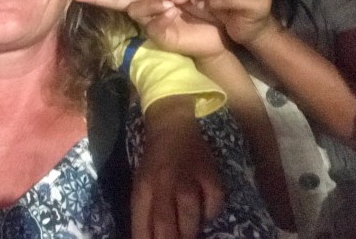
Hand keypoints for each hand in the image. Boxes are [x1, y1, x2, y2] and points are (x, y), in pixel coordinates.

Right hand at [75, 0, 225, 56]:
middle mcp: (149, 2)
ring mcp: (151, 20)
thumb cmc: (208, 5)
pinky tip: (175, 14)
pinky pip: (152, 24)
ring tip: (172, 5)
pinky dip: (163, 17)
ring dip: (150, 4)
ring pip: (135, 8)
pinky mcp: (159, 34)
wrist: (219, 31)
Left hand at [132, 95, 223, 238]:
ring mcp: (188, 178)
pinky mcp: (210, 174)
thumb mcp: (142, 186)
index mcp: (144, 188)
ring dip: (189, 231)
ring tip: (188, 233)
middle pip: (165, 225)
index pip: (143, 227)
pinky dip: (210, 213)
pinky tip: (205, 212)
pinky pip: (213, 204)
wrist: (173, 127)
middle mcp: (164, 183)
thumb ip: (143, 215)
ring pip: (190, 218)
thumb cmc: (154, 162)